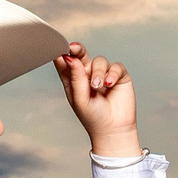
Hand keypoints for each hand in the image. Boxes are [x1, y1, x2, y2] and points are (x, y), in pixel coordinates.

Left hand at [53, 41, 140, 156]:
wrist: (113, 130)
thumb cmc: (93, 117)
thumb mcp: (79, 99)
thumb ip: (75, 78)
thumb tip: (71, 58)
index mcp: (73, 80)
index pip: (66, 63)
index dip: (62, 54)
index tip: (59, 50)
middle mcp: (87, 74)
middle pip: (81, 55)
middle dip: (77, 50)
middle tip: (74, 48)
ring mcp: (103, 74)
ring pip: (99, 61)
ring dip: (98, 72)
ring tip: (98, 86)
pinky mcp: (119, 76)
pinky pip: (115, 67)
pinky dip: (112, 74)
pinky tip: (109, 84)